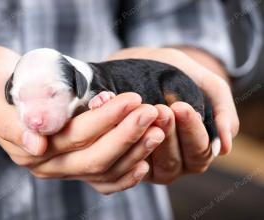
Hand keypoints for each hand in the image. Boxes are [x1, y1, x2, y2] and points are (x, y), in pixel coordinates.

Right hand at [0, 46, 164, 193]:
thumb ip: (15, 118)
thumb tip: (37, 143)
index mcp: (28, 143)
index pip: (76, 134)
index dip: (107, 119)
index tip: (133, 99)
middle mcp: (46, 163)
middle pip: (94, 157)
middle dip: (127, 135)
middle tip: (152, 112)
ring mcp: (60, 167)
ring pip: (102, 170)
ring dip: (133, 151)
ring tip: (158, 130)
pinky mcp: (71, 164)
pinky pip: (101, 180)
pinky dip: (124, 175)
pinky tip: (144, 163)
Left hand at [109, 47, 238, 183]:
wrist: (144, 65)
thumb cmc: (179, 75)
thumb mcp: (206, 84)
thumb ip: (222, 111)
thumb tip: (226, 148)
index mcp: (196, 149)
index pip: (199, 150)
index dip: (191, 131)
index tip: (181, 107)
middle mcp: (174, 161)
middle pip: (174, 162)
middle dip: (168, 134)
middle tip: (161, 109)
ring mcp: (149, 162)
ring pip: (149, 163)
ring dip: (148, 139)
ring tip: (144, 113)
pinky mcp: (127, 158)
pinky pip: (126, 158)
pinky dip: (125, 142)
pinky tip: (121, 123)